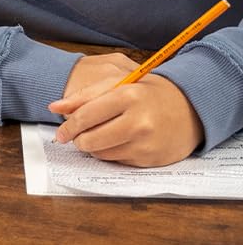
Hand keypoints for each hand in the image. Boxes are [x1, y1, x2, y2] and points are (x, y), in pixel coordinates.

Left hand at [49, 58, 203, 166]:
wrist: (190, 108)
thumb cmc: (147, 92)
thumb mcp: (117, 83)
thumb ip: (85, 95)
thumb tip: (54, 107)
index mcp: (127, 96)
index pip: (85, 116)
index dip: (68, 126)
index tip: (60, 132)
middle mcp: (138, 122)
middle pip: (91, 139)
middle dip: (78, 139)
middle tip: (77, 136)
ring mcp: (146, 143)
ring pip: (102, 153)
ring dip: (93, 147)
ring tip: (99, 135)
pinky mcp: (150, 160)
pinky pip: (117, 161)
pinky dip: (111, 153)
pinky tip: (117, 141)